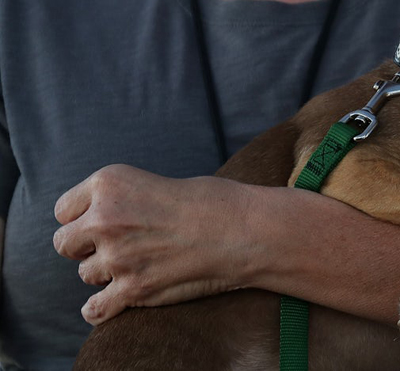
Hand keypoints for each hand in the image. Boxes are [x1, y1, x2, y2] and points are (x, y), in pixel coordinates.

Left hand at [53, 164, 268, 324]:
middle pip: (65, 244)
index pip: (63, 210)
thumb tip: (90, 226)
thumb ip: (116, 201)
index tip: (106, 221)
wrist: (243, 228)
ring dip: (107, 271)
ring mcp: (117, 256)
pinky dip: (99, 308)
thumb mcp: (151, 182)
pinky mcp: (134, 288)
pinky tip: (110, 301)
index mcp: (107, 183)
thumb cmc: (209, 201)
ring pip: (86, 273)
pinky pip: (94, 308)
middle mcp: (104, 218)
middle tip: (121, 243)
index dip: (84, 217)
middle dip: (87, 245)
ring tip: (141, 261)